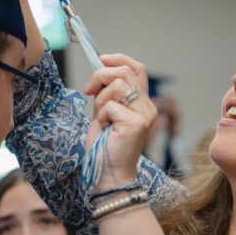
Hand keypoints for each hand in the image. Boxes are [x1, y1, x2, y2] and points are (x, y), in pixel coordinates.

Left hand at [83, 54, 157, 190]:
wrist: (108, 175)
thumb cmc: (105, 147)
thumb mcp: (104, 112)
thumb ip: (107, 92)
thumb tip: (99, 68)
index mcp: (142, 103)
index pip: (137, 68)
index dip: (119, 59)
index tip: (100, 60)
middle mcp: (148, 107)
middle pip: (125, 71)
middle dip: (100, 76)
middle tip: (88, 91)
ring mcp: (144, 115)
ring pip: (117, 85)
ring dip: (100, 99)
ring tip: (100, 117)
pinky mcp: (136, 123)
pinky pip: (110, 105)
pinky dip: (100, 115)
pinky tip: (104, 129)